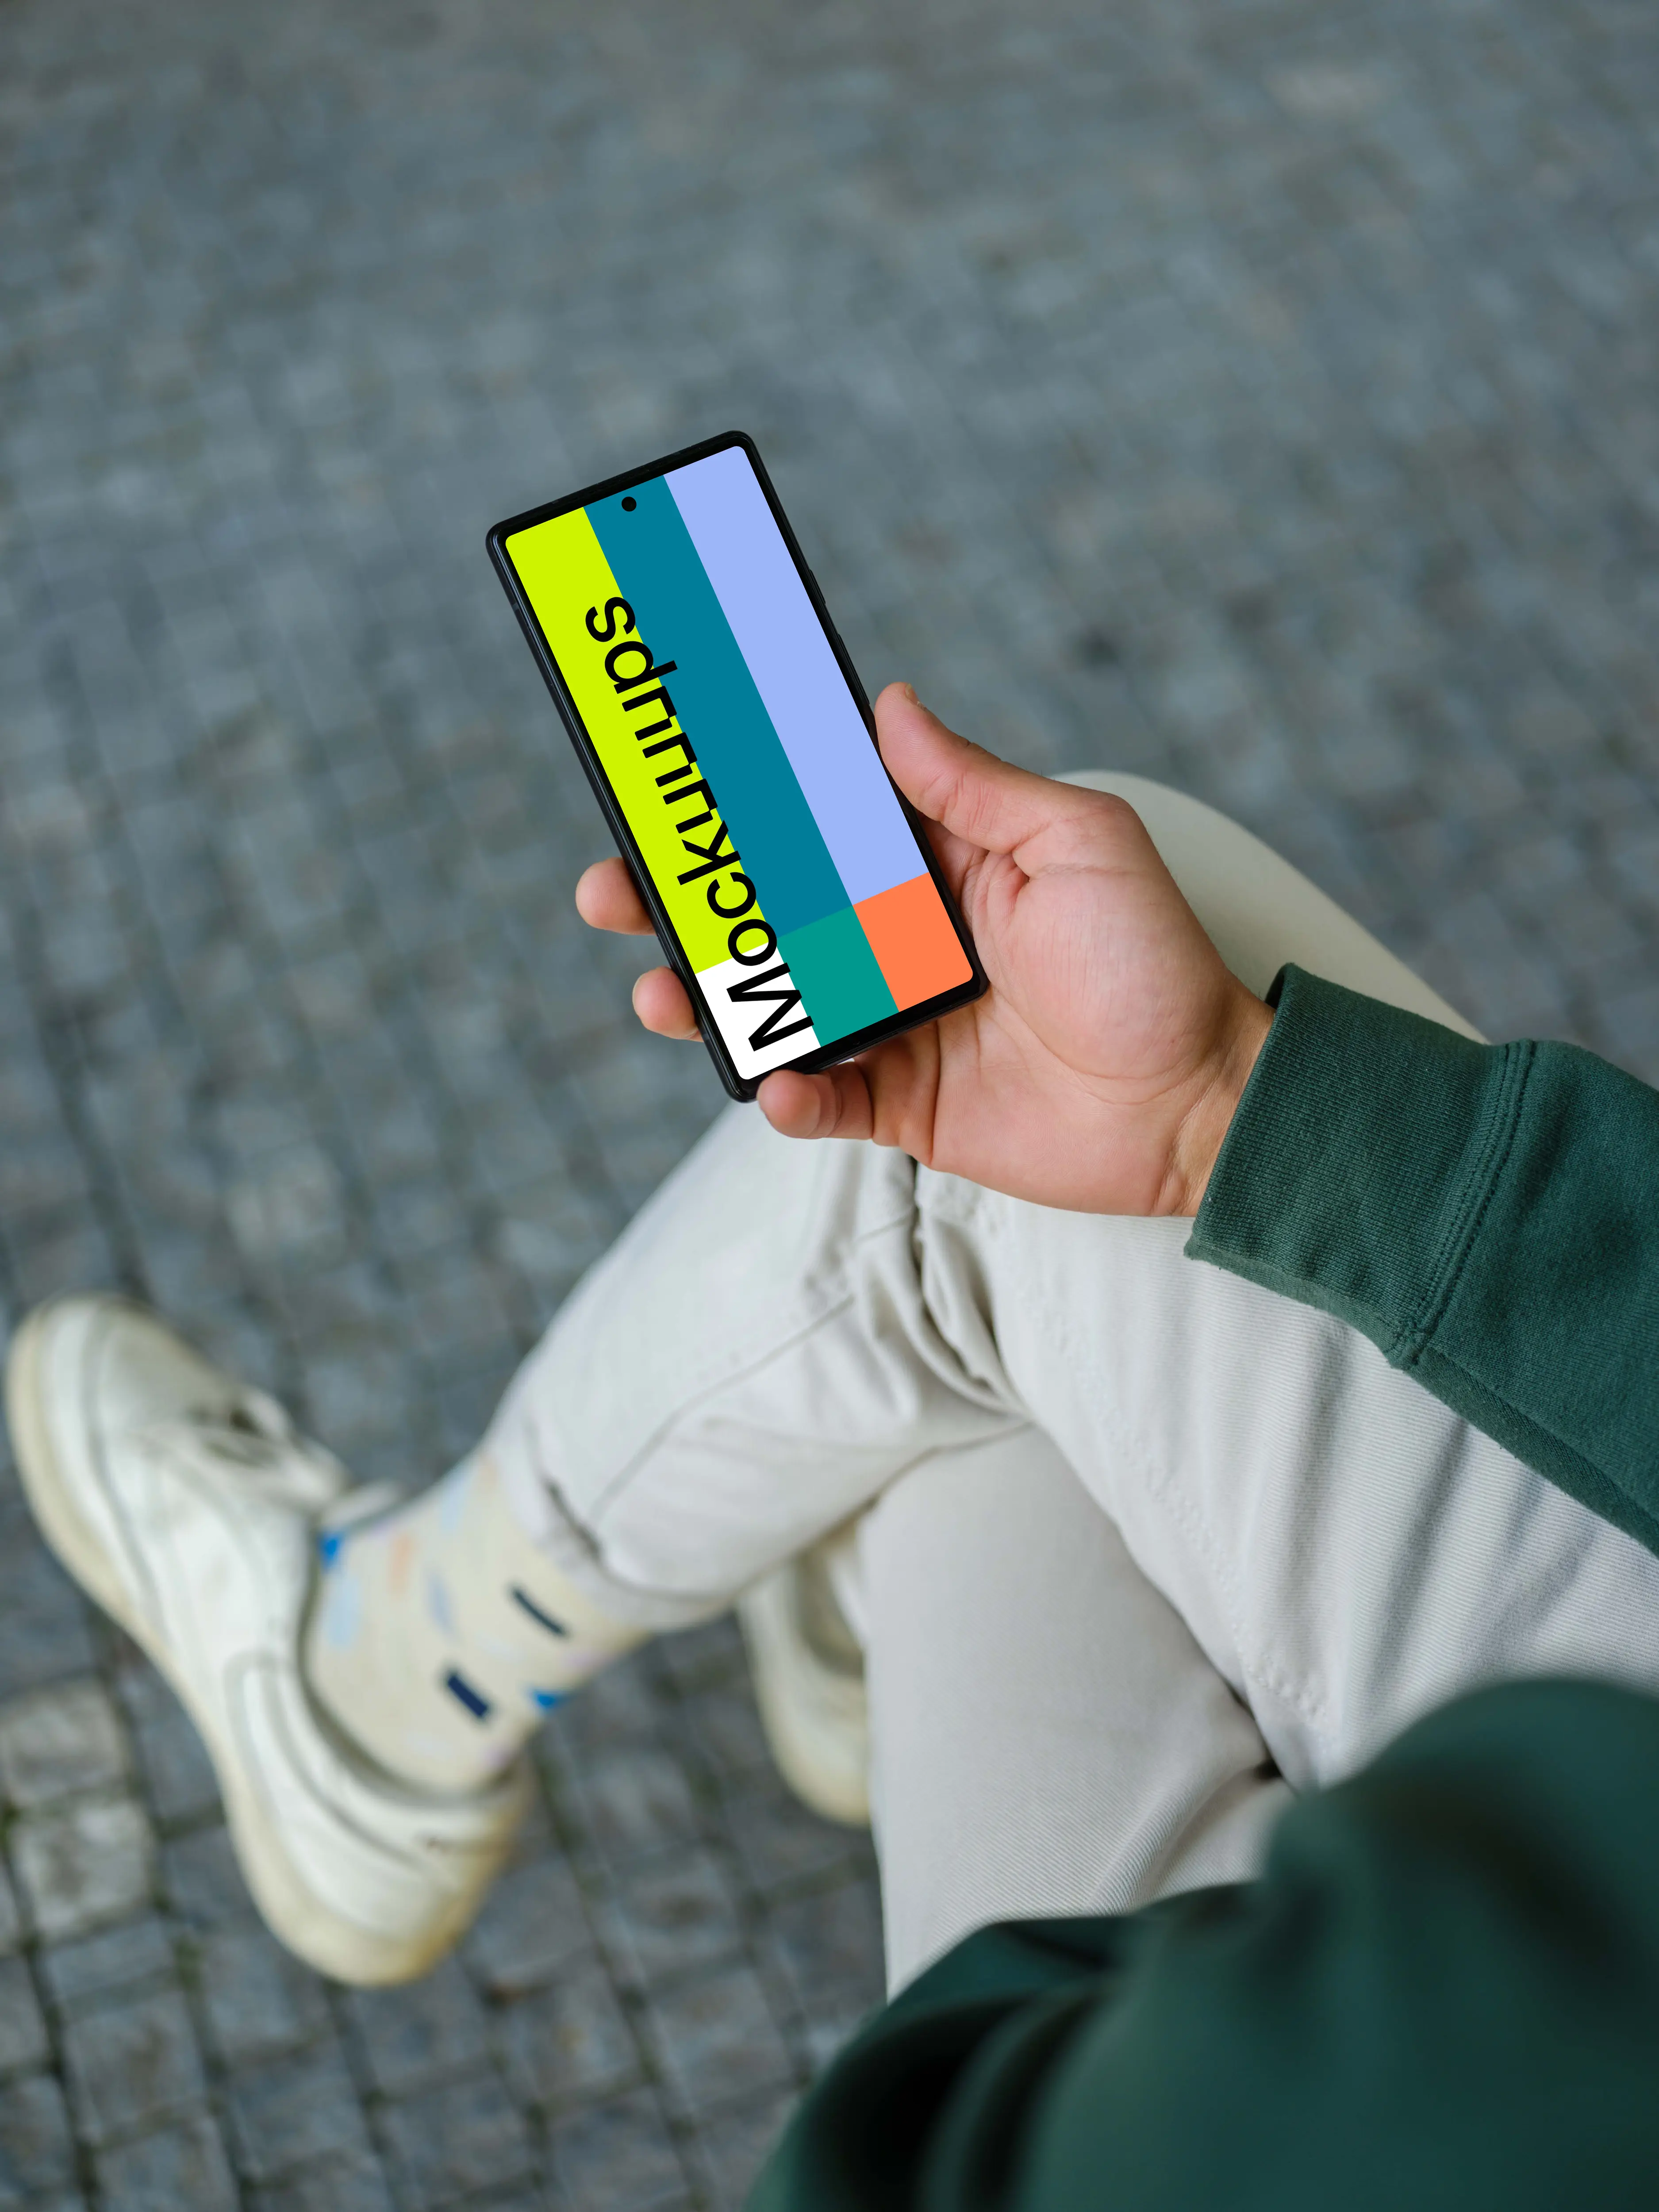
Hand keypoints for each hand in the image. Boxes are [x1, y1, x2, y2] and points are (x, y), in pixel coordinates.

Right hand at [575, 685, 1271, 1215]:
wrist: (1199, 1101)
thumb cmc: (1152, 963)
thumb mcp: (1077, 844)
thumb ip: (974, 785)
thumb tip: (888, 705)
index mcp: (933, 863)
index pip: (815, 819)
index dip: (742, 797)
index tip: (670, 771)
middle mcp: (898, 939)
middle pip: (765, 911)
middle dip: (680, 898)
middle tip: (614, 887)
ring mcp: (893, 1024)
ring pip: (770, 1004)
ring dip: (704, 995)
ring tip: (658, 988)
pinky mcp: (902, 1104)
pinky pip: (821, 1099)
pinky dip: (787, 1094)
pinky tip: (777, 1081)